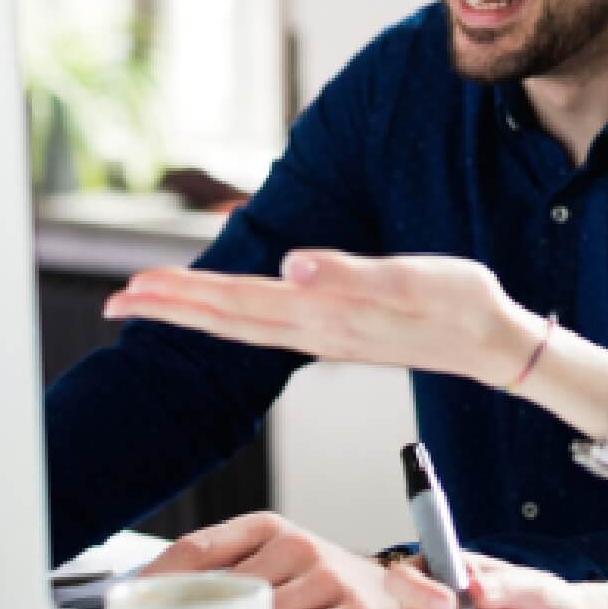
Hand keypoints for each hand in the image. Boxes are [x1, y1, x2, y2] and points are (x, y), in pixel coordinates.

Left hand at [103, 251, 539, 386]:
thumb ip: (350, 273)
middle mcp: (314, 329)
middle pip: (225, 321)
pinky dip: (231, 317)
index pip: (234, 303)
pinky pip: (266, 327)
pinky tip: (225, 312)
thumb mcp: (412, 280)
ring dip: (193, 314)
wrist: (493, 342)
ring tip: (153, 304)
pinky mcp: (337, 332)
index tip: (131, 290)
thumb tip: (290, 266)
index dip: (181, 297)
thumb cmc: (460, 304)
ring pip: (242, 326)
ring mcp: (324, 335)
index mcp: (323, 313)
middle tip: (114, 303)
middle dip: (168, 310)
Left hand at [139, 512, 403, 608]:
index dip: (160, 574)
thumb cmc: (316, 583)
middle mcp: (296, 544)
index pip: (200, 546)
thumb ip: (227, 574)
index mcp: (266, 528)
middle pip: (229, 584)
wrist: (387, 594)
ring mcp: (327, 576)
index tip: (130, 602)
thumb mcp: (273, 564)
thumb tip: (156, 604)